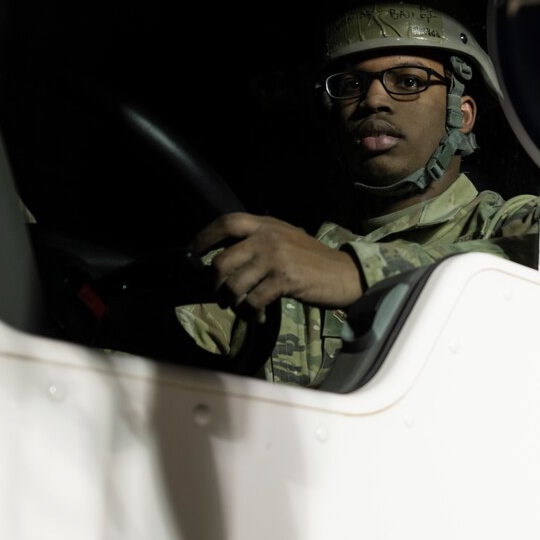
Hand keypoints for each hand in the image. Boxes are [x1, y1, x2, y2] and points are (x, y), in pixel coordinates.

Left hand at [192, 213, 363, 323]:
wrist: (346, 275)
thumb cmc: (315, 261)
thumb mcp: (287, 239)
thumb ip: (261, 240)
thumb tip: (227, 257)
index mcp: (267, 224)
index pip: (227, 222)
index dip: (205, 237)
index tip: (193, 251)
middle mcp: (268, 237)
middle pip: (222, 261)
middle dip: (216, 284)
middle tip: (221, 296)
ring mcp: (276, 258)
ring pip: (234, 285)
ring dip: (233, 303)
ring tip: (242, 310)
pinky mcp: (284, 279)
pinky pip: (253, 301)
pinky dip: (251, 314)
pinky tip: (259, 317)